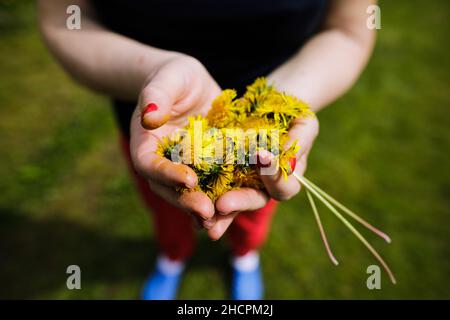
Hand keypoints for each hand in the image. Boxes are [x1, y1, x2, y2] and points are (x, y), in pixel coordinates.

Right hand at [130, 54, 220, 224]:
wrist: (190, 85)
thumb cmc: (174, 77)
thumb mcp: (168, 78)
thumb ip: (156, 95)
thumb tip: (149, 117)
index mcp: (146, 144)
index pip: (150, 164)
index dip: (167, 174)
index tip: (189, 179)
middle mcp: (163, 162)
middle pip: (169, 188)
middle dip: (188, 201)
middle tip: (207, 212)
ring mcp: (184, 169)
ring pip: (189, 195)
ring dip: (204, 210)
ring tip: (220, 222)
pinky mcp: (206, 170)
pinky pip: (211, 188)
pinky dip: (220, 202)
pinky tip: (234, 211)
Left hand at [207, 116, 318, 239]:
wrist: (267, 104)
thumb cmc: (292, 113)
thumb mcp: (303, 122)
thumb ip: (301, 141)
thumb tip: (289, 163)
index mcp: (286, 178)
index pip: (283, 187)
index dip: (274, 177)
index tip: (260, 157)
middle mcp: (263, 185)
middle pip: (253, 200)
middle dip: (238, 203)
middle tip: (222, 205)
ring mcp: (241, 180)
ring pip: (229, 201)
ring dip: (215, 212)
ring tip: (202, 217)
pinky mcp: (220, 170)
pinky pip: (209, 182)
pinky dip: (199, 189)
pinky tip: (186, 192)